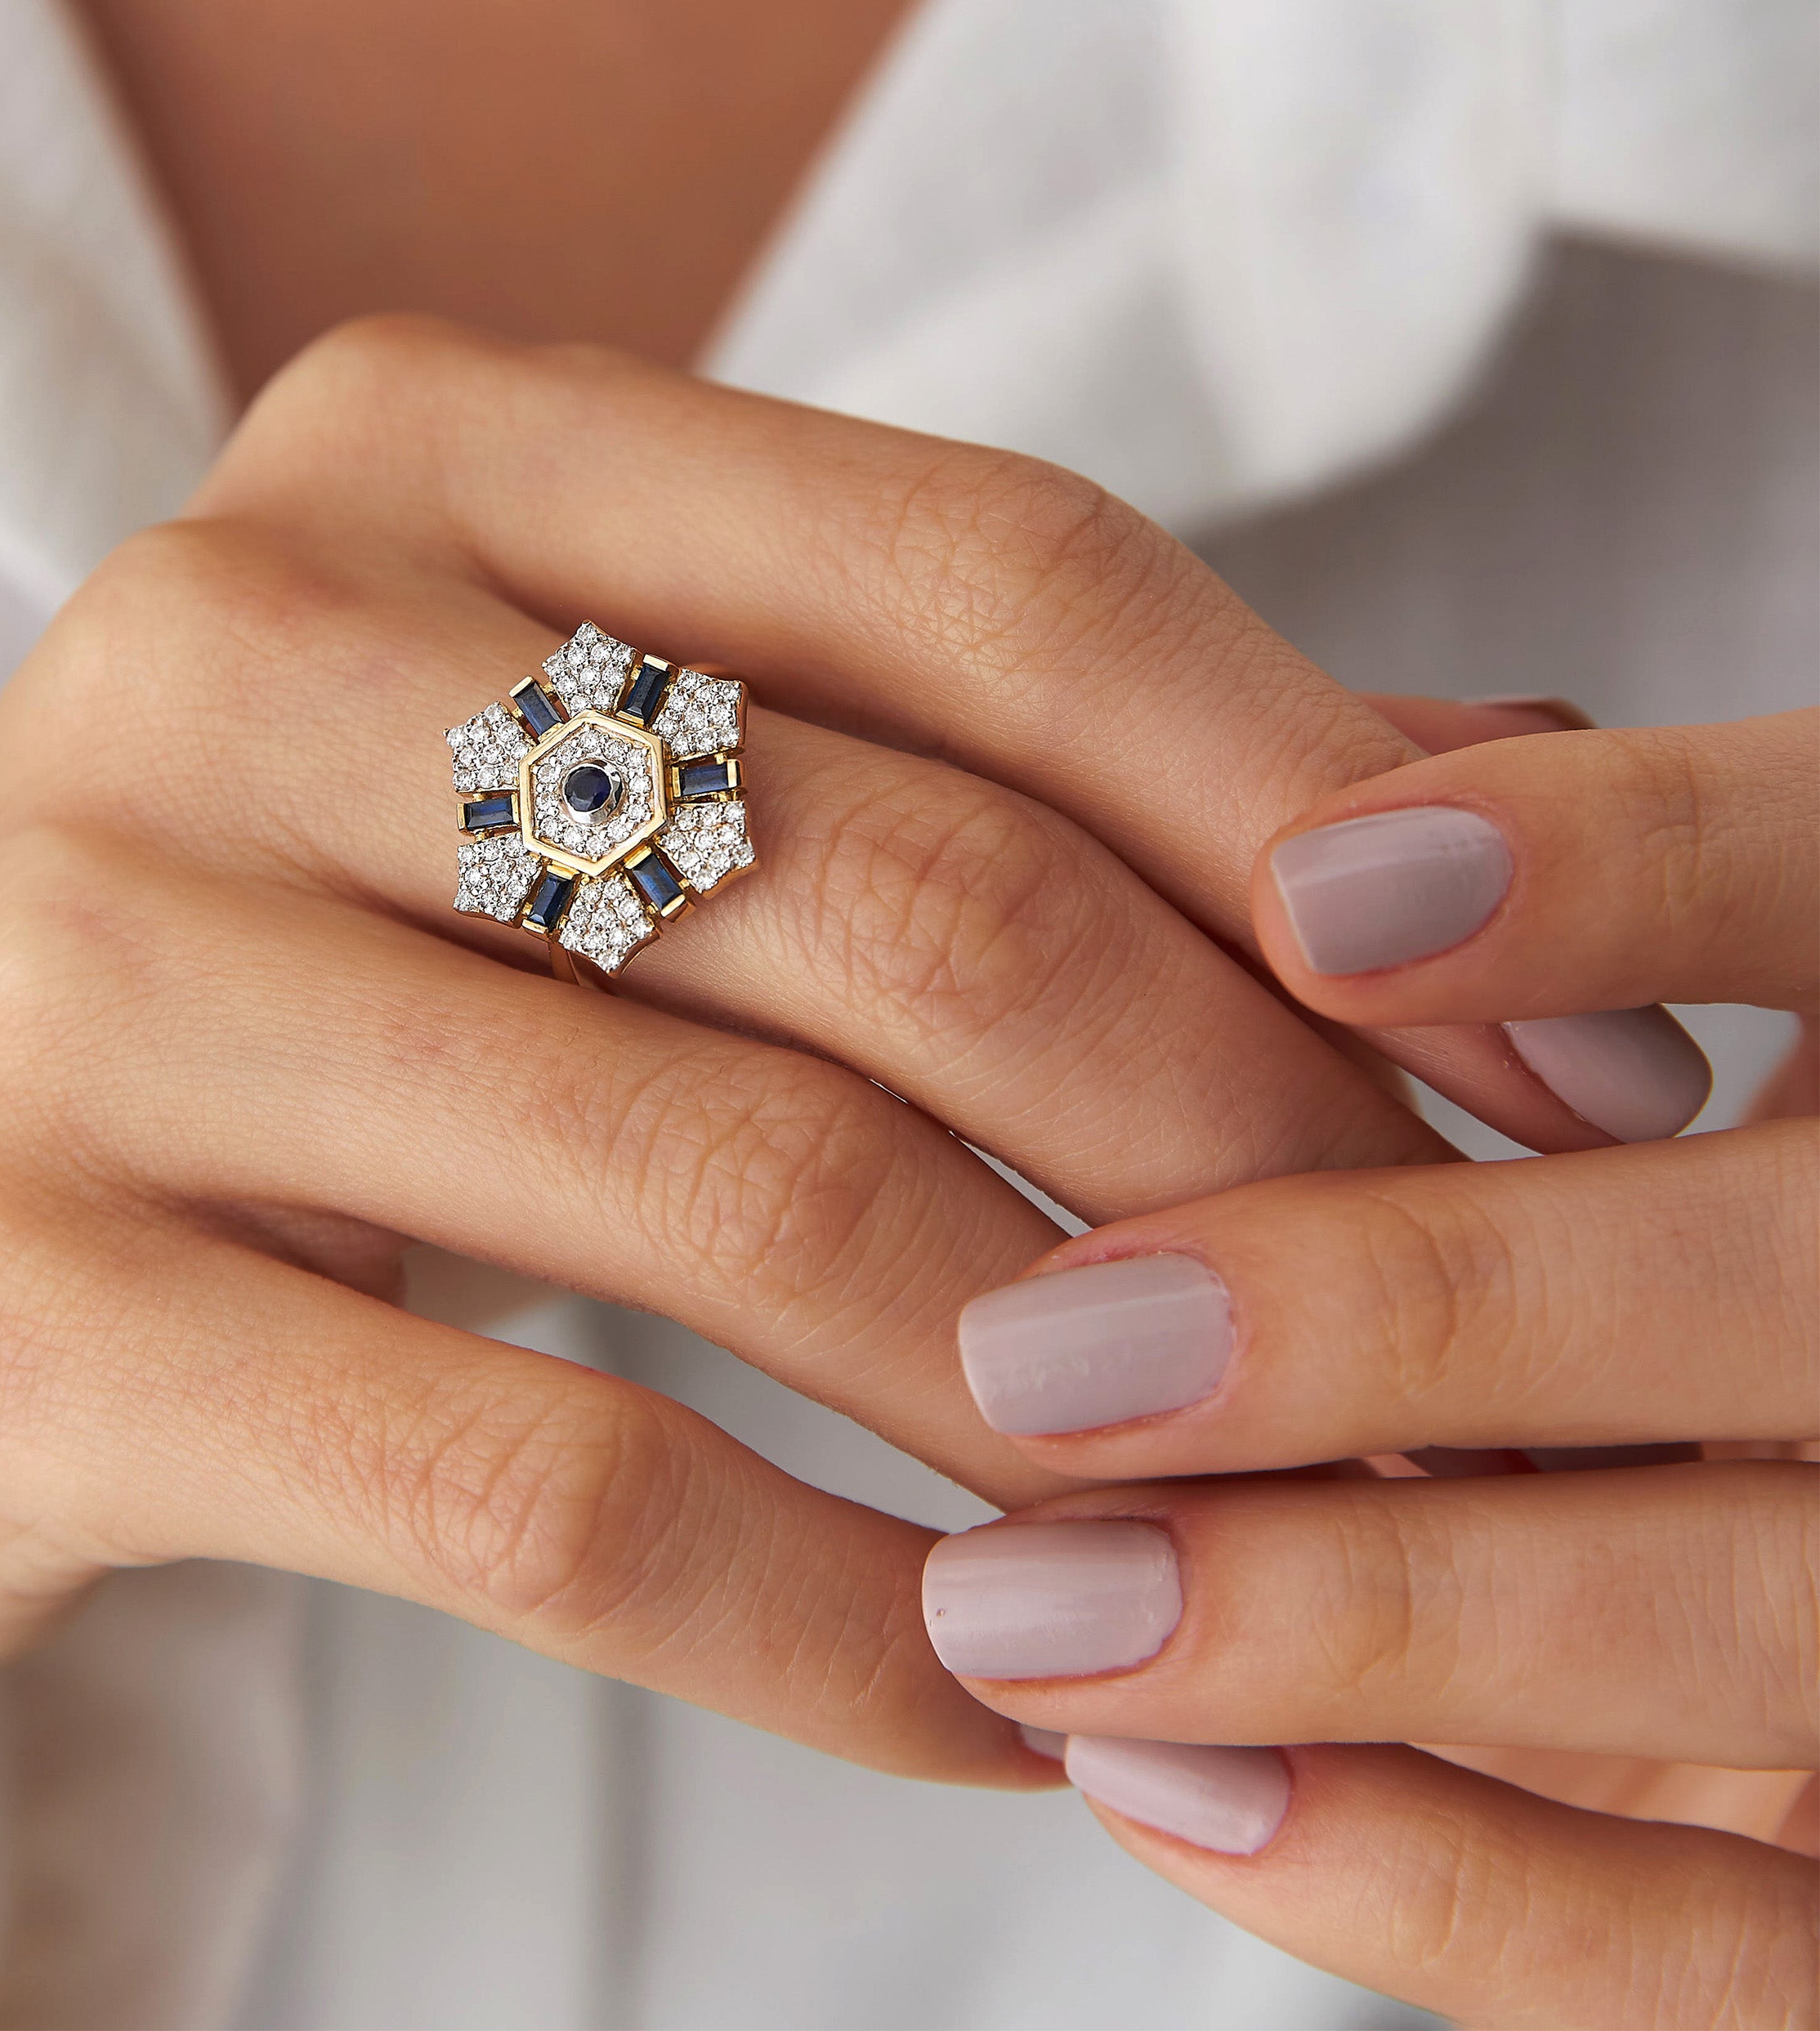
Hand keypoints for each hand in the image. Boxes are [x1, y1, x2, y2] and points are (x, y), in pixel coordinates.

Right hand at [0, 320, 1603, 1900]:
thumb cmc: (281, 995)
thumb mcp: (593, 809)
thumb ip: (979, 770)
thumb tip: (1484, 793)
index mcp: (420, 441)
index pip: (987, 566)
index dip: (1319, 810)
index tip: (1554, 1061)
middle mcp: (234, 624)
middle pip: (899, 872)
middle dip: (1246, 1138)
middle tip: (1435, 1334)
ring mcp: (86, 943)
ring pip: (746, 1186)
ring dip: (1072, 1405)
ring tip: (1239, 1528)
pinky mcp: (6, 1279)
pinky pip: (551, 1489)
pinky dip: (835, 1631)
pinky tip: (992, 1702)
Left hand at [924, 708, 1817, 2027]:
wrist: (1763, 1442)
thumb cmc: (1658, 1210)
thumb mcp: (1658, 1002)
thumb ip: (1515, 907)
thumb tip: (1290, 844)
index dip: (1621, 871)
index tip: (1309, 891)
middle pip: (1784, 1292)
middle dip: (1409, 1312)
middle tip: (1049, 1348)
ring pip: (1746, 1626)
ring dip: (1359, 1617)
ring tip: (1020, 1603)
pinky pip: (1735, 1959)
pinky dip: (1441, 1891)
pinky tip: (1160, 1786)